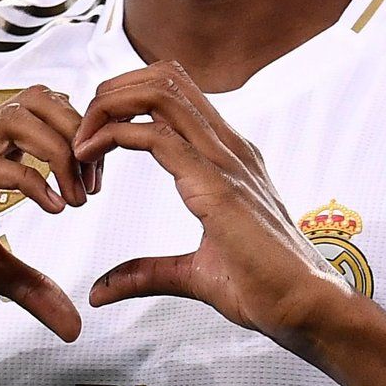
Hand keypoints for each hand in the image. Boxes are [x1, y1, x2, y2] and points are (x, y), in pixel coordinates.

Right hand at [0, 85, 91, 340]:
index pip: (44, 110)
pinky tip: (53, 210)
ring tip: (78, 198)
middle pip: (38, 99)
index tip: (97, 181)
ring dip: (59, 153)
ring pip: (18, 119)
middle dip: (78, 132)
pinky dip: (32, 182)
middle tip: (95, 182)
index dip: (80, 135)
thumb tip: (74, 325)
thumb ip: (30, 286)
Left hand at [72, 61, 359, 348]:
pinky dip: (113, 136)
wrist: (305, 308)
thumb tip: (102, 290)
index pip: (174, 93)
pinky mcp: (217, 185)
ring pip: (159, 93)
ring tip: (80, 142)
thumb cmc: (264, 289)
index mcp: (228, 156)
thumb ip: (147, 273)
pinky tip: (89, 157)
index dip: (126, 102)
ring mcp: (226, 160)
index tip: (93, 143)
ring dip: (109, 107)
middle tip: (80, 132)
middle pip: (164, 77)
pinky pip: (157, 136)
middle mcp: (228, 146)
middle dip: (112, 92)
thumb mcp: (193, 275)